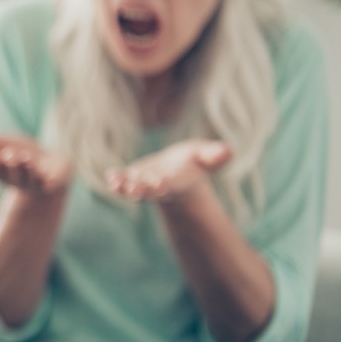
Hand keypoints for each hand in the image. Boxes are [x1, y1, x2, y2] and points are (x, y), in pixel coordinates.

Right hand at [0, 129, 72, 198]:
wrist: (52, 166)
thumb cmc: (21, 155)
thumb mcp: (0, 145)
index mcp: (3, 172)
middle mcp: (18, 180)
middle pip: (12, 176)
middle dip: (11, 165)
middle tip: (10, 154)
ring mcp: (36, 183)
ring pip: (30, 179)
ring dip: (27, 170)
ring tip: (26, 158)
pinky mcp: (54, 184)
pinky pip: (51, 185)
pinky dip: (51, 182)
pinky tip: (50, 179)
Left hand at [105, 139, 231, 202]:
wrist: (179, 170)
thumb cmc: (195, 162)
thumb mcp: (207, 156)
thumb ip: (216, 155)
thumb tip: (229, 150)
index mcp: (177, 183)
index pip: (171, 186)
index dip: (165, 185)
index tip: (161, 183)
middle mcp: (158, 187)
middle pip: (149, 191)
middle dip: (142, 190)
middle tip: (134, 189)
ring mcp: (143, 184)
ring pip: (132, 189)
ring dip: (124, 188)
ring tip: (116, 184)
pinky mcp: (132, 178)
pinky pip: (122, 181)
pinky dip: (116, 180)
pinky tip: (111, 176)